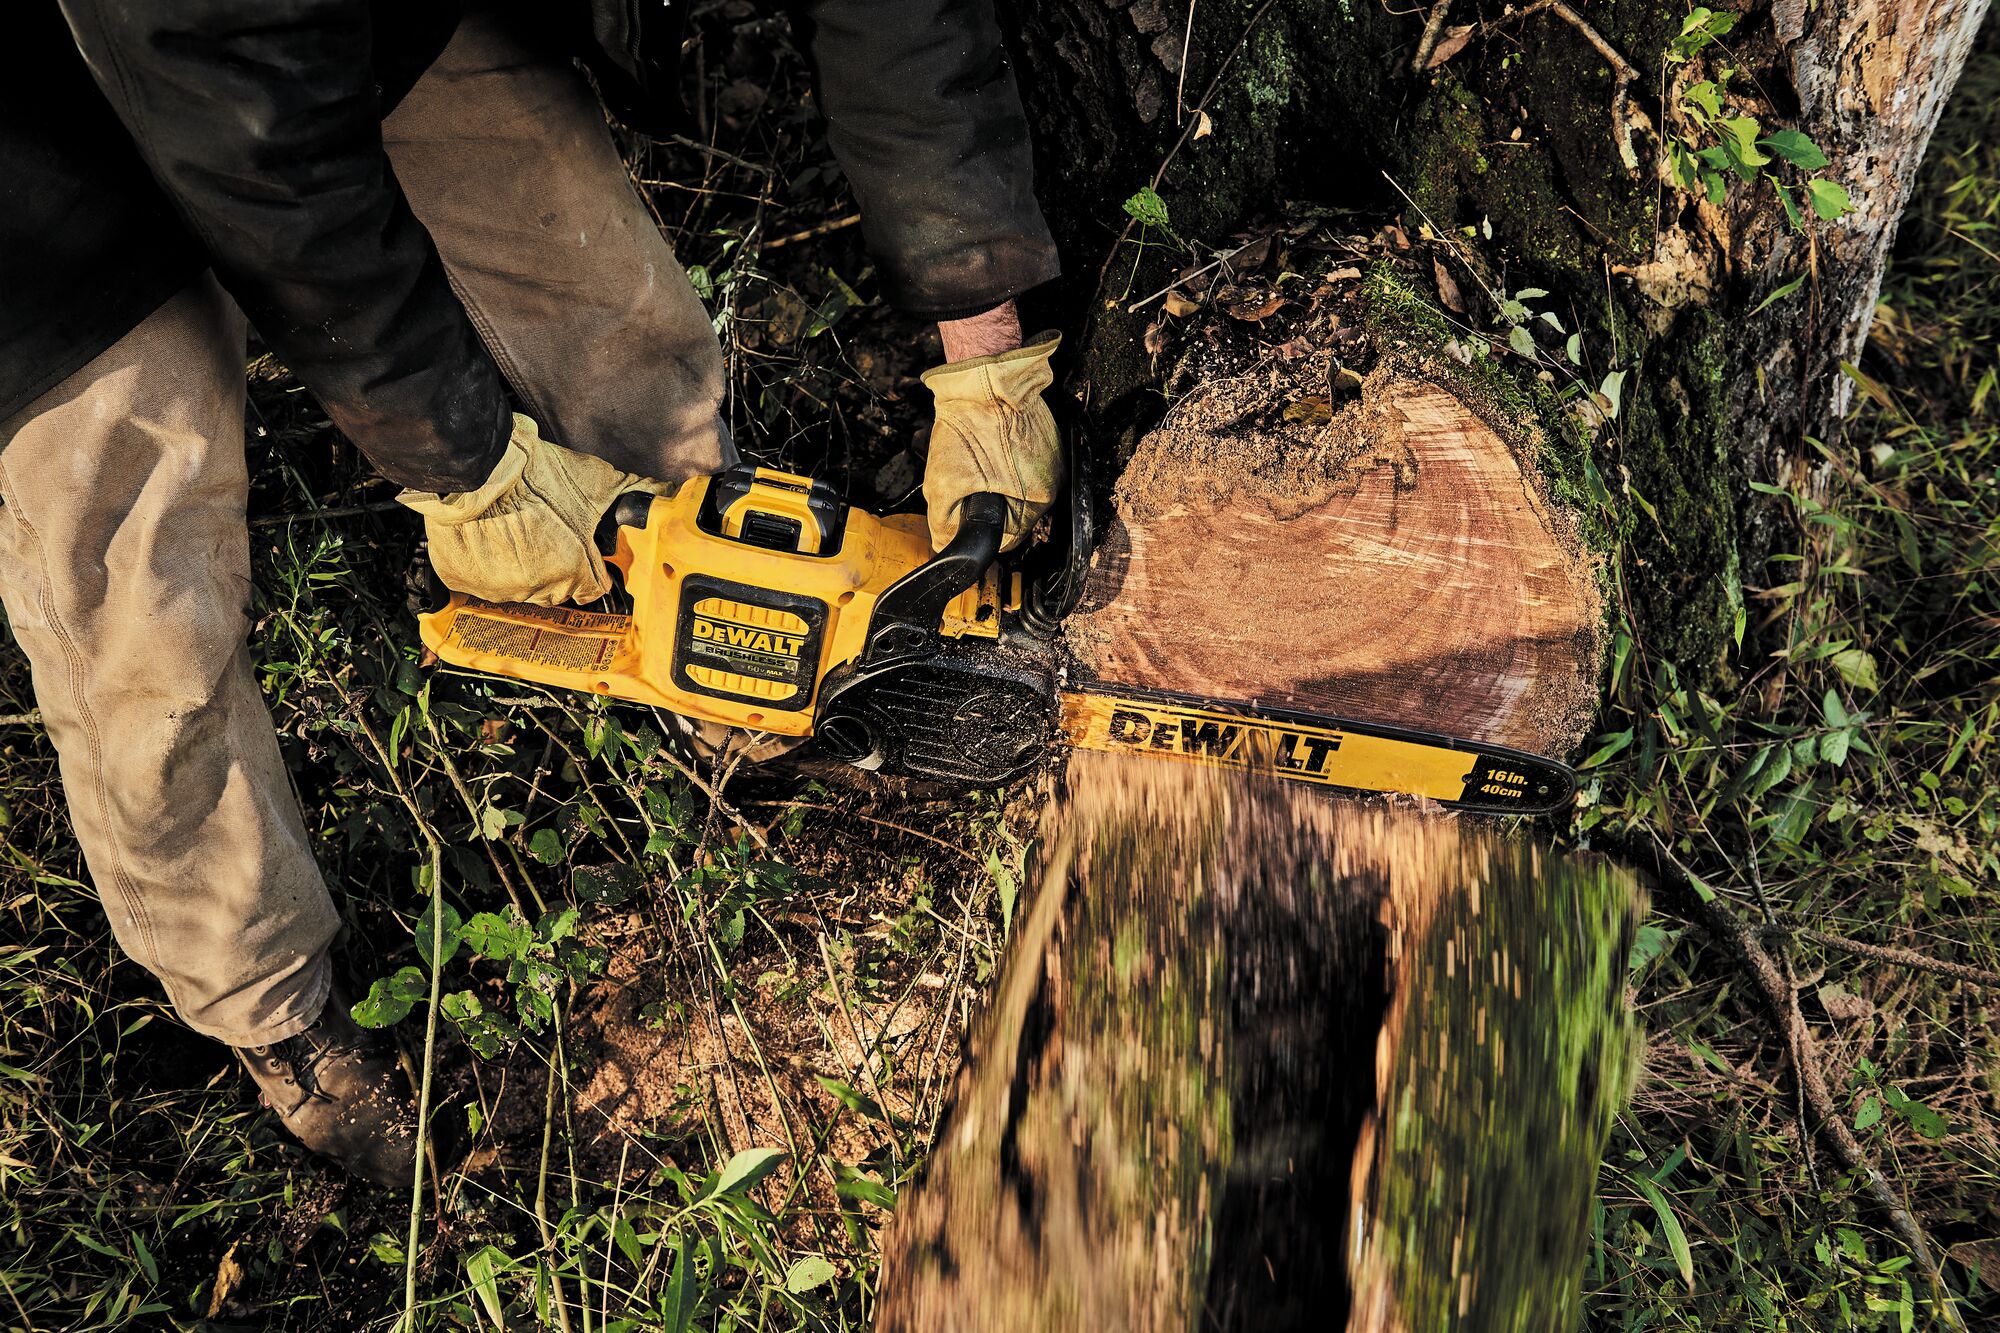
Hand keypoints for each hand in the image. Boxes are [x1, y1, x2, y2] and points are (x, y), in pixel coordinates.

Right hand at [398, 414, 664, 604]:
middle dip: (560, 569)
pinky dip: (487, 566)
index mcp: (571, 571)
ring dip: (523, 569)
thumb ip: (632, 494)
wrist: (476, 467)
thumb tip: (664, 493)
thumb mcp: (595, 482)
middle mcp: (536, 588)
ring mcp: (496, 587)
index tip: (590, 559)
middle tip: (552, 537)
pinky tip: (490, 539)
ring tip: (519, 533)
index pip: (594, 590)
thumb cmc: (535, 474)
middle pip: (557, 591)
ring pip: (520, 588)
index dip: (593, 570)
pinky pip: (482, 582)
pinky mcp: (461, 579)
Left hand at [920, 332, 1062, 551]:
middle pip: (1013, 514)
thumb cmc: (971, 423)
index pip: (1008, 537)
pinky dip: (1003, 461)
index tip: (962, 519)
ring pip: (1017, 489)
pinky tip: (987, 445)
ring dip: (995, 483)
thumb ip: (944, 523)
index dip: (979, 530)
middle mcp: (1054, 480)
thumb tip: (943, 543)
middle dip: (986, 505)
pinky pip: (1022, 463)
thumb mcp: (944, 484)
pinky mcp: (1045, 437)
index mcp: (1038, 497)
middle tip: (964, 484)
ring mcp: (1053, 456)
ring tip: (976, 461)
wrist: (985, 375)